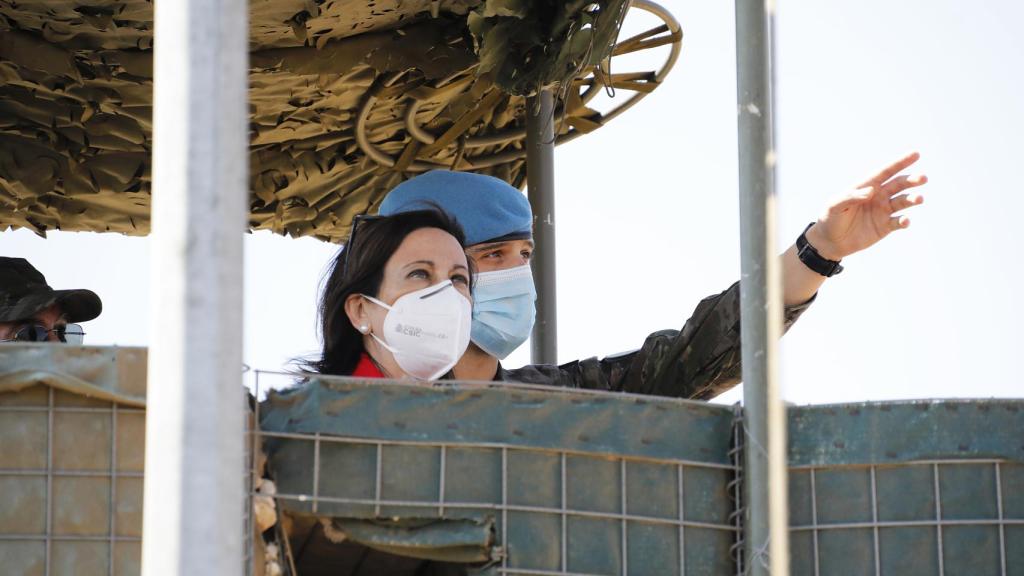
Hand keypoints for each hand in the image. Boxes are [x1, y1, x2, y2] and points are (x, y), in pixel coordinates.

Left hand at [806, 152, 926, 259]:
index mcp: (866, 186)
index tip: (915, 154)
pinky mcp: (885, 226)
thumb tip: (871, 191)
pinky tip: (905, 221)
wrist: (830, 241)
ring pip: (903, 201)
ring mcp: (883, 211)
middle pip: (899, 184)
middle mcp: (878, 196)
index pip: (885, 172)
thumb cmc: (830, 218)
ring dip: (912, 199)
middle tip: (922, 178)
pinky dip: (904, 221)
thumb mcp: (835, 206)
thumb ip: (851, 197)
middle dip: (911, 180)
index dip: (900, 163)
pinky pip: (898, 222)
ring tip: (919, 199)